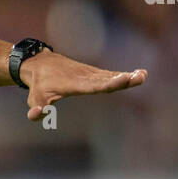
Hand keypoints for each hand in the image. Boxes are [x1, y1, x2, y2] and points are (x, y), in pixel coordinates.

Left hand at [19, 51, 146, 121]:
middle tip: (139, 77)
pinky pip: (109, 75)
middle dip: (122, 79)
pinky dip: (122, 75)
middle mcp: (85, 77)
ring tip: (143, 75)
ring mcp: (90, 74)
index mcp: (74, 84)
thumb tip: (35, 115)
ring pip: (110, 76)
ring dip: (127, 76)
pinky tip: (139, 74)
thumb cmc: (38, 84)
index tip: (123, 79)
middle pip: (106, 79)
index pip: (94, 85)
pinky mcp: (92, 73)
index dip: (109, 83)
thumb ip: (36, 108)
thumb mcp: (35, 98)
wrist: (39, 63)